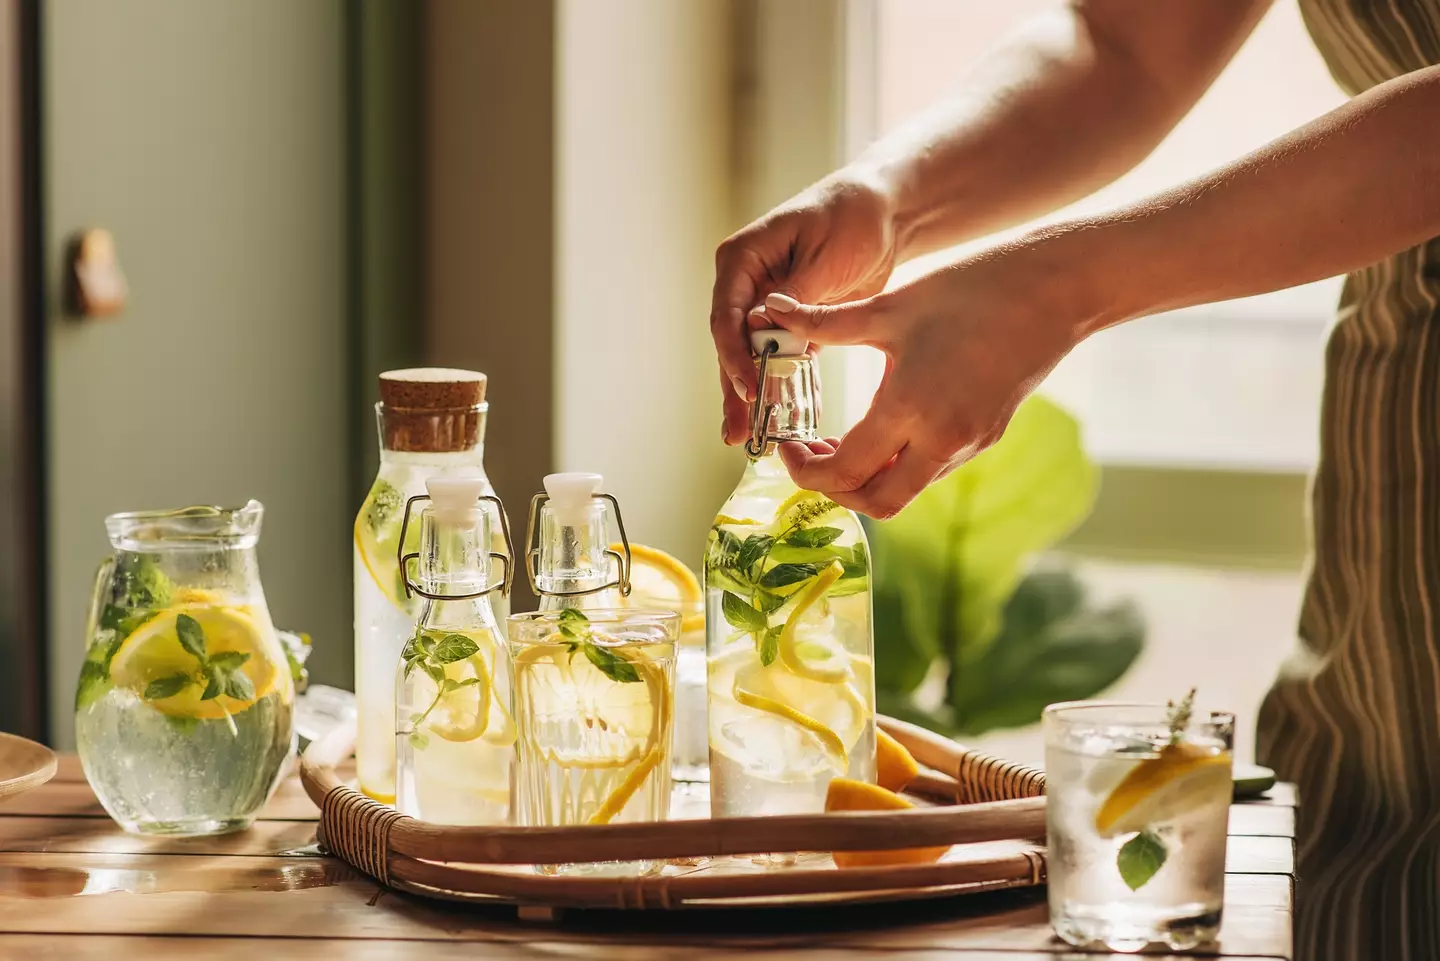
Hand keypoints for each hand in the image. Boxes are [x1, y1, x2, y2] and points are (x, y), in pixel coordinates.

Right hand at [711, 172, 900, 444]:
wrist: (886, 210)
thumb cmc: (854, 218)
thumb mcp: (826, 257)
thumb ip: (796, 296)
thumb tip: (762, 329)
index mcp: (741, 258)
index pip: (726, 315)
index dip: (733, 356)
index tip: (748, 389)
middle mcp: (745, 283)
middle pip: (732, 344)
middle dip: (735, 389)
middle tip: (738, 432)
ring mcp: (765, 303)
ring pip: (751, 357)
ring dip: (753, 396)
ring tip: (751, 439)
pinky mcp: (790, 320)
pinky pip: (780, 359)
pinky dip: (782, 387)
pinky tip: (783, 420)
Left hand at [760, 240, 1090, 517]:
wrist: (1054, 290)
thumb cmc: (969, 289)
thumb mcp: (888, 307)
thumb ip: (825, 322)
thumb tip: (770, 309)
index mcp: (909, 409)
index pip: (843, 471)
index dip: (804, 469)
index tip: (786, 446)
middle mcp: (941, 439)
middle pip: (876, 503)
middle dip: (834, 490)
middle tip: (809, 455)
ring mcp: (969, 444)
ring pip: (905, 490)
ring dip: (866, 477)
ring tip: (837, 439)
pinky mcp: (987, 437)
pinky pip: (931, 469)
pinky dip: (897, 463)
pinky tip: (881, 427)